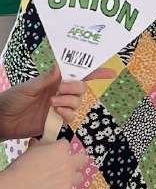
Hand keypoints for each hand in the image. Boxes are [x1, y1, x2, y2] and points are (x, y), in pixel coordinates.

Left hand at [0, 66, 114, 139]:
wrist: (2, 121)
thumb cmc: (11, 100)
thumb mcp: (27, 87)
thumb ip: (46, 79)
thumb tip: (60, 67)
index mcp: (53, 81)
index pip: (77, 74)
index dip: (95, 72)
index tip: (111, 72)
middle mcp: (59, 92)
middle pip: (81, 88)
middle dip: (74, 88)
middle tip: (59, 91)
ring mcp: (58, 107)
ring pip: (78, 102)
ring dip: (68, 102)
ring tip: (52, 104)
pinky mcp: (56, 120)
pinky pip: (71, 116)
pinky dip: (67, 114)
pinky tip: (57, 113)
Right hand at [5, 139, 86, 188]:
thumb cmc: (21, 167)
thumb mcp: (30, 151)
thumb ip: (39, 146)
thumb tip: (37, 142)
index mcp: (61, 150)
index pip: (66, 145)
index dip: (58, 149)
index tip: (52, 153)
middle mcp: (69, 163)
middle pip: (83, 159)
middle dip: (76, 161)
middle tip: (66, 165)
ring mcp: (70, 180)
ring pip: (79, 177)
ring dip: (71, 177)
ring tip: (59, 180)